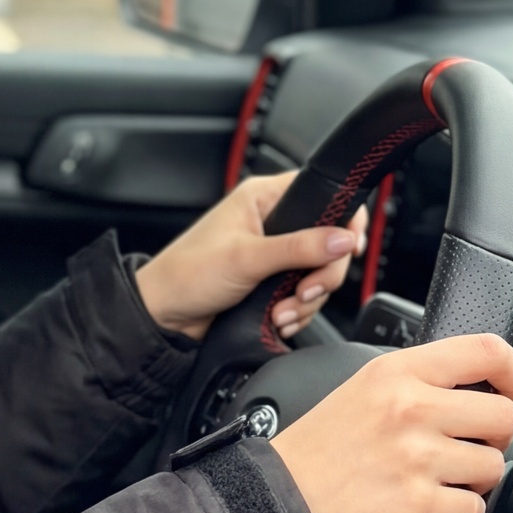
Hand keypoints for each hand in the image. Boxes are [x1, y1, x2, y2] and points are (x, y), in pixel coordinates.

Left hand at [135, 172, 367, 342]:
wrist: (163, 316)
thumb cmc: (187, 275)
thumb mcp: (247, 258)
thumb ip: (299, 248)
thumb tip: (343, 239)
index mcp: (264, 198)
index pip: (325, 194)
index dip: (345, 220)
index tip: (350, 247)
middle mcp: (272, 221)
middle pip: (329, 242)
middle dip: (321, 275)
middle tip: (304, 292)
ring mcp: (273, 254)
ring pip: (317, 273)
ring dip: (305, 300)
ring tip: (280, 312)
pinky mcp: (271, 282)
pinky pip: (303, 295)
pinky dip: (296, 311)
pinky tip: (276, 318)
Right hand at [271, 335, 512, 512]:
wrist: (278, 501)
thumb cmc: (315, 450)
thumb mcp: (360, 389)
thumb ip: (415, 380)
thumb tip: (472, 386)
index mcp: (397, 374)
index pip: (487, 353)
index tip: (512, 390)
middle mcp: (411, 410)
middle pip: (503, 416)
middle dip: (496, 436)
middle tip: (472, 445)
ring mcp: (417, 460)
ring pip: (494, 466)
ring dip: (474, 478)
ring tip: (439, 478)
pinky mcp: (418, 506)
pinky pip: (474, 508)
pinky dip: (459, 512)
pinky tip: (430, 504)